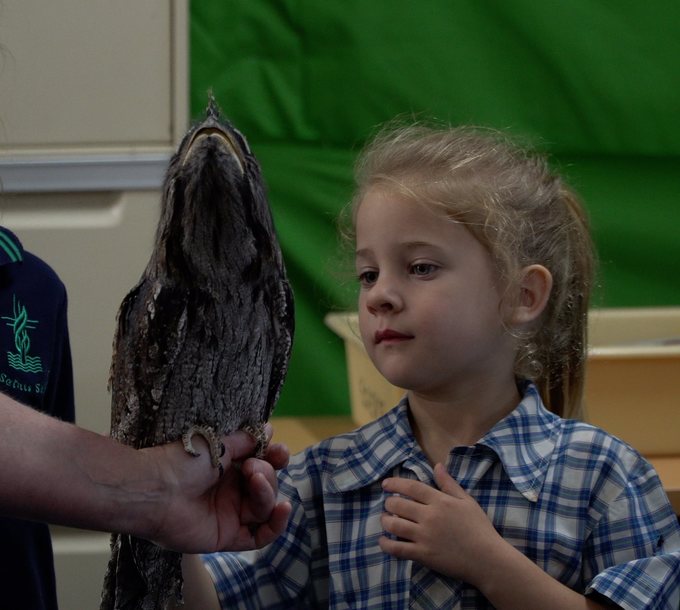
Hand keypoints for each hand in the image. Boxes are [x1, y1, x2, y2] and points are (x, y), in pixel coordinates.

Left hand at [144, 424, 291, 552]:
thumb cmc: (184, 462)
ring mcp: (230, 515)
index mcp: (228, 469)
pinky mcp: (228, 536)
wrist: (157, 489)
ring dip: (267, 491)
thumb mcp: (219, 444)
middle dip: (266, 473)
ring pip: (265, 507)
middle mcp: (231, 492)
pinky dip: (276, 524)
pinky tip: (283, 508)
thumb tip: (269, 430)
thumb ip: (245, 441)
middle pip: (267, 485)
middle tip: (249, 467)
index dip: (274, 459)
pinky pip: (260, 537)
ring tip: (255, 479)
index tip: (279, 451)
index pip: (262, 466)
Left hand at [379, 463, 504, 583]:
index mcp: (440, 501)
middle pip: (399, 504)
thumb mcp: (467, 501)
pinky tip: (383, 541)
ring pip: (395, 525)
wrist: (487, 559)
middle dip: (389, 502)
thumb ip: (449, 484)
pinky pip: (398, 548)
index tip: (385, 484)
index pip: (411, 487)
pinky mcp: (423, 554)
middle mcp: (429, 516)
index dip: (395, 483)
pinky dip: (386, 544)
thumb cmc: (479, 528)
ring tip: (386, 520)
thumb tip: (437, 466)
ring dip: (385, 520)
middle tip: (388, 504)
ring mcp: (424, 536)